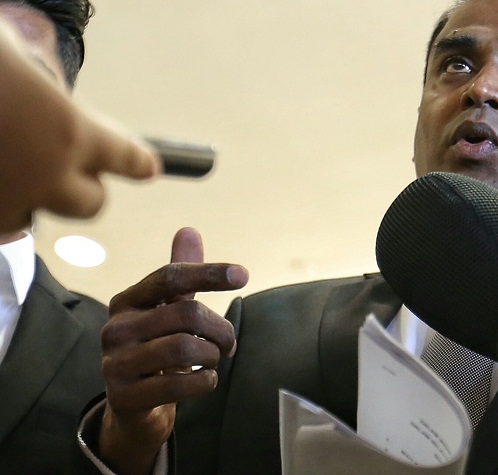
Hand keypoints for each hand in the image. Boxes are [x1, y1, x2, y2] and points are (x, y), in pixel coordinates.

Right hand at [0, 20, 158, 231]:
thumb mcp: (5, 50)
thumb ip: (31, 80)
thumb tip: (32, 87)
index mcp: (71, 130)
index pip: (126, 157)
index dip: (138, 161)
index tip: (148, 167)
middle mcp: (47, 176)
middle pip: (92, 204)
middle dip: (84, 187)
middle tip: (63, 166)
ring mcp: (4, 203)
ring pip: (27, 219)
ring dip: (23, 199)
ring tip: (2, 167)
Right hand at [99, 228, 247, 474]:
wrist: (134, 407)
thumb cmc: (158, 349)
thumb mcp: (168, 310)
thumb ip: (181, 275)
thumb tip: (188, 229)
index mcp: (126, 301)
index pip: (169, 276)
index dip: (208, 272)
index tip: (243, 275)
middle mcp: (115, 329)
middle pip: (187, 314)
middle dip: (220, 329)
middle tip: (228, 343)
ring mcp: (115, 364)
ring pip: (185, 348)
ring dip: (213, 356)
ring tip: (214, 360)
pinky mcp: (124, 397)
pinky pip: (178, 383)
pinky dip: (205, 381)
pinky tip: (206, 380)